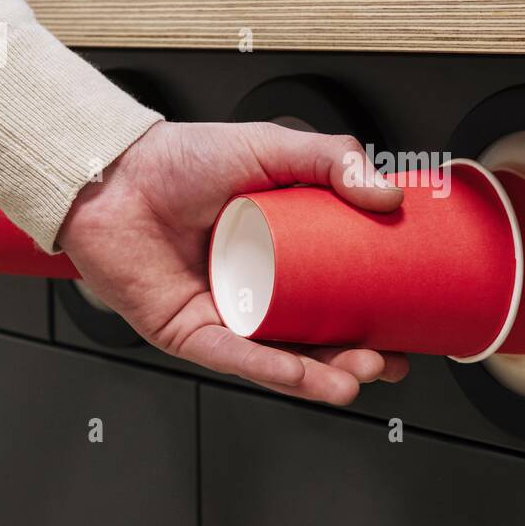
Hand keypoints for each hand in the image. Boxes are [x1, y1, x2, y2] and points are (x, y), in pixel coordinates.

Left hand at [58, 120, 409, 405]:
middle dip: (358, 356)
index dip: (376, 311)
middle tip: (390, 359)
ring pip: (281, 356)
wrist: (112, 172)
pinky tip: (306, 378)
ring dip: (323, 374)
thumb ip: (333, 161)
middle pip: (317, 334)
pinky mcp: (189, 333)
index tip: (412, 322)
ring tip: (358, 376)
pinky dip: (273, 370)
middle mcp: (256, 287)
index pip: (339, 290)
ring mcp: (224, 314)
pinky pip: (236, 358)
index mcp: (281, 250)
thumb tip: (387, 194)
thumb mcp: (272, 148)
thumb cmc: (180, 159)